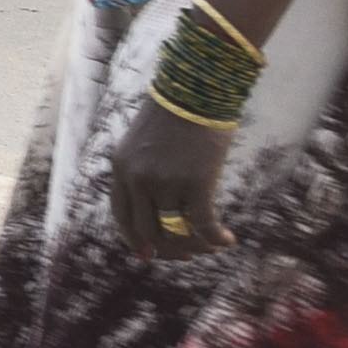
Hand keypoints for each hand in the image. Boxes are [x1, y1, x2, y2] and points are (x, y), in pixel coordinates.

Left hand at [107, 98, 234, 259]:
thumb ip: (142, 172)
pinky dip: (215, 239)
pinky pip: (203, 225)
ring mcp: (164, 182)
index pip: (122, 217)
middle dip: (169, 249)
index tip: (148, 255)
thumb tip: (158, 208)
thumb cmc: (174, 115)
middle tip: (189, 255)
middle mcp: (137, 179)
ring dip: (195, 246)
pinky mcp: (195, 184)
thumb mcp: (143, 144)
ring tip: (210, 246)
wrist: (194, 92)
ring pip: (176, 233)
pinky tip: (227, 240)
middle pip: (148, 231)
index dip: (135, 240)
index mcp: (120, 169)